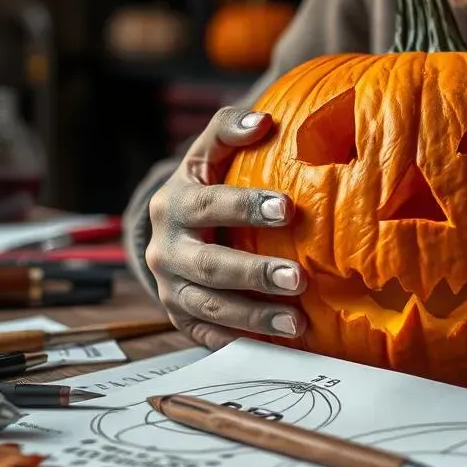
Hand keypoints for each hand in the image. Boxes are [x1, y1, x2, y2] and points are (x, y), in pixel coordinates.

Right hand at [144, 107, 306, 350]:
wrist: (173, 229)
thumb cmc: (208, 184)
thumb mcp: (210, 153)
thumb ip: (230, 129)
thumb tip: (264, 120)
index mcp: (175, 203)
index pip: (208, 203)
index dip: (245, 205)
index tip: (287, 208)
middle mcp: (166, 249)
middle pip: (209, 265)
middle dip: (254, 272)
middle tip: (298, 278)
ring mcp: (170, 288)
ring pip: (210, 307)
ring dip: (254, 316)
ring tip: (299, 323)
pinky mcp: (181, 318)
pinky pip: (209, 336)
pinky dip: (240, 342)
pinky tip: (276, 346)